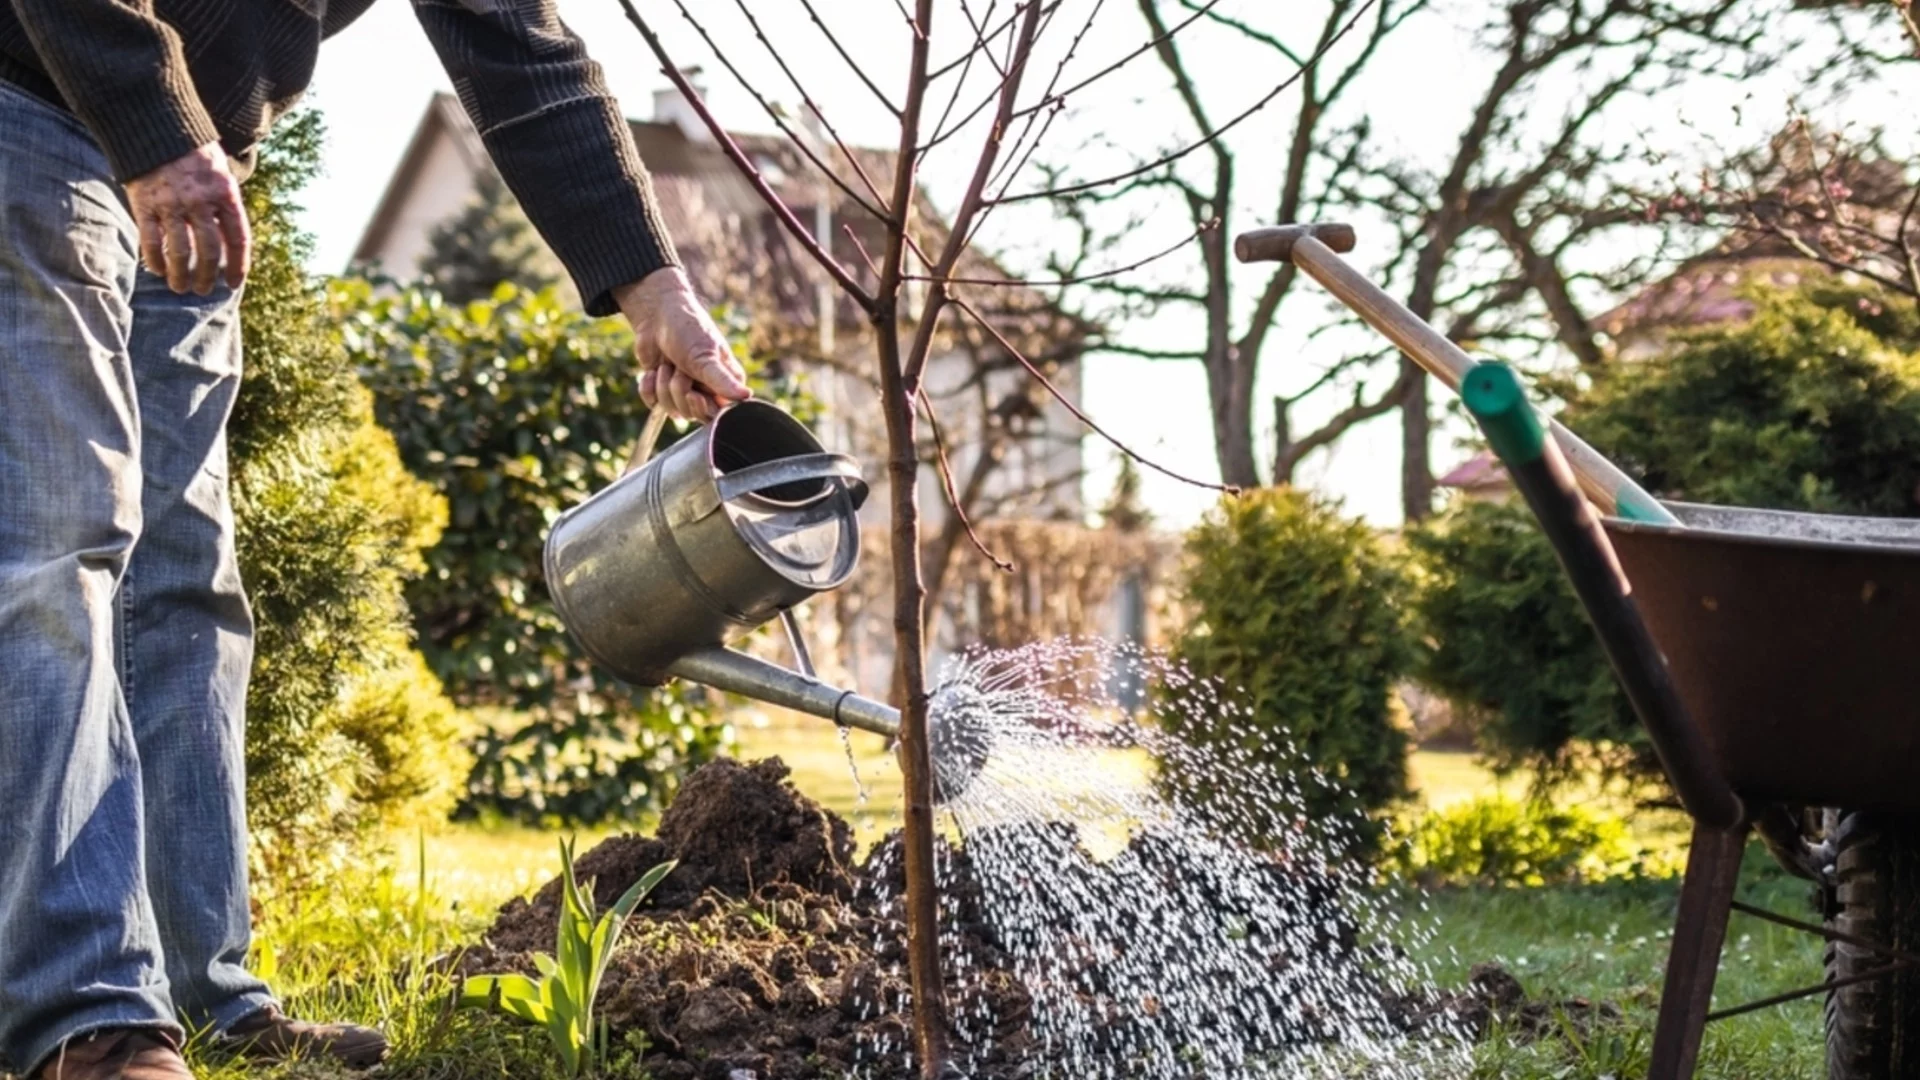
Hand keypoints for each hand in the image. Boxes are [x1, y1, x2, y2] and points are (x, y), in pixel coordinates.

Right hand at [122, 142, 250, 294]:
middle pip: (209, 251)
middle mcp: (200, 201)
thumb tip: (229, 246)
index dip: (237, 266)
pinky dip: (155, 261)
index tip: (233, 284)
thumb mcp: (221, 175)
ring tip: (181, 287)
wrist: (156, 129)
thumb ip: (224, 207)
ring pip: (180, 252)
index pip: (238, 239)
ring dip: (181, 276)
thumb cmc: (194, 157)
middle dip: (207, 276)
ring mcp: (171, 203)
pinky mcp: (145, 204)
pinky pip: (151, 241)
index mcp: (225, 193)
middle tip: (203, 289)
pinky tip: (159, 271)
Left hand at [613, 268, 749, 421]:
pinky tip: (653, 369)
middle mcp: (706, 391)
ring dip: (663, 383)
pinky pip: (652, 403)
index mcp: (724, 384)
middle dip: (679, 389)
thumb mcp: (706, 356)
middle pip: (691, 413)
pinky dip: (648, 386)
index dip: (701, 406)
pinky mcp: (662, 389)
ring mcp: (683, 392)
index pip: (716, 413)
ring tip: (667, 362)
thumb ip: (723, 381)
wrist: (657, 314)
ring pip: (670, 409)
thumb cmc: (689, 330)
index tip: (693, 393)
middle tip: (679, 367)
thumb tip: (746, 396)